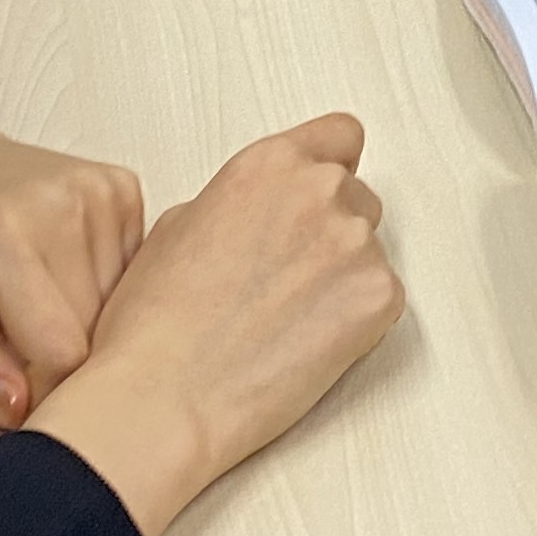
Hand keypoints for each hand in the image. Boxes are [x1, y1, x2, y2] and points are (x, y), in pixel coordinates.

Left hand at [0, 61, 146, 429]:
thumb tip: (22, 410)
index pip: (60, 349)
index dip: (40, 389)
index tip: (11, 389)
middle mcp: (61, 203)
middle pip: (95, 330)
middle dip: (54, 355)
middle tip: (6, 336)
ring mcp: (99, 189)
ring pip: (121, 305)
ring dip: (81, 322)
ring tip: (28, 299)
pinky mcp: (122, 187)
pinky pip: (132, 271)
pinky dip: (100, 289)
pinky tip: (57, 274)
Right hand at [31, 115, 406, 535]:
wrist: (161, 399)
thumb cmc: (154, 327)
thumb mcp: (177, 228)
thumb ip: (238, 201)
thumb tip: (259, 212)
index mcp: (268, 164)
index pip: (340, 136)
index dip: (332, 166)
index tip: (325, 193)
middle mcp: (320, 190)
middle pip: (356, 198)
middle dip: (331, 232)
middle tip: (286, 283)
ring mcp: (355, 242)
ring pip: (369, 251)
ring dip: (342, 278)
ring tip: (286, 323)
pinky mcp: (379, 296)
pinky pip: (382, 299)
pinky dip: (356, 322)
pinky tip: (304, 346)